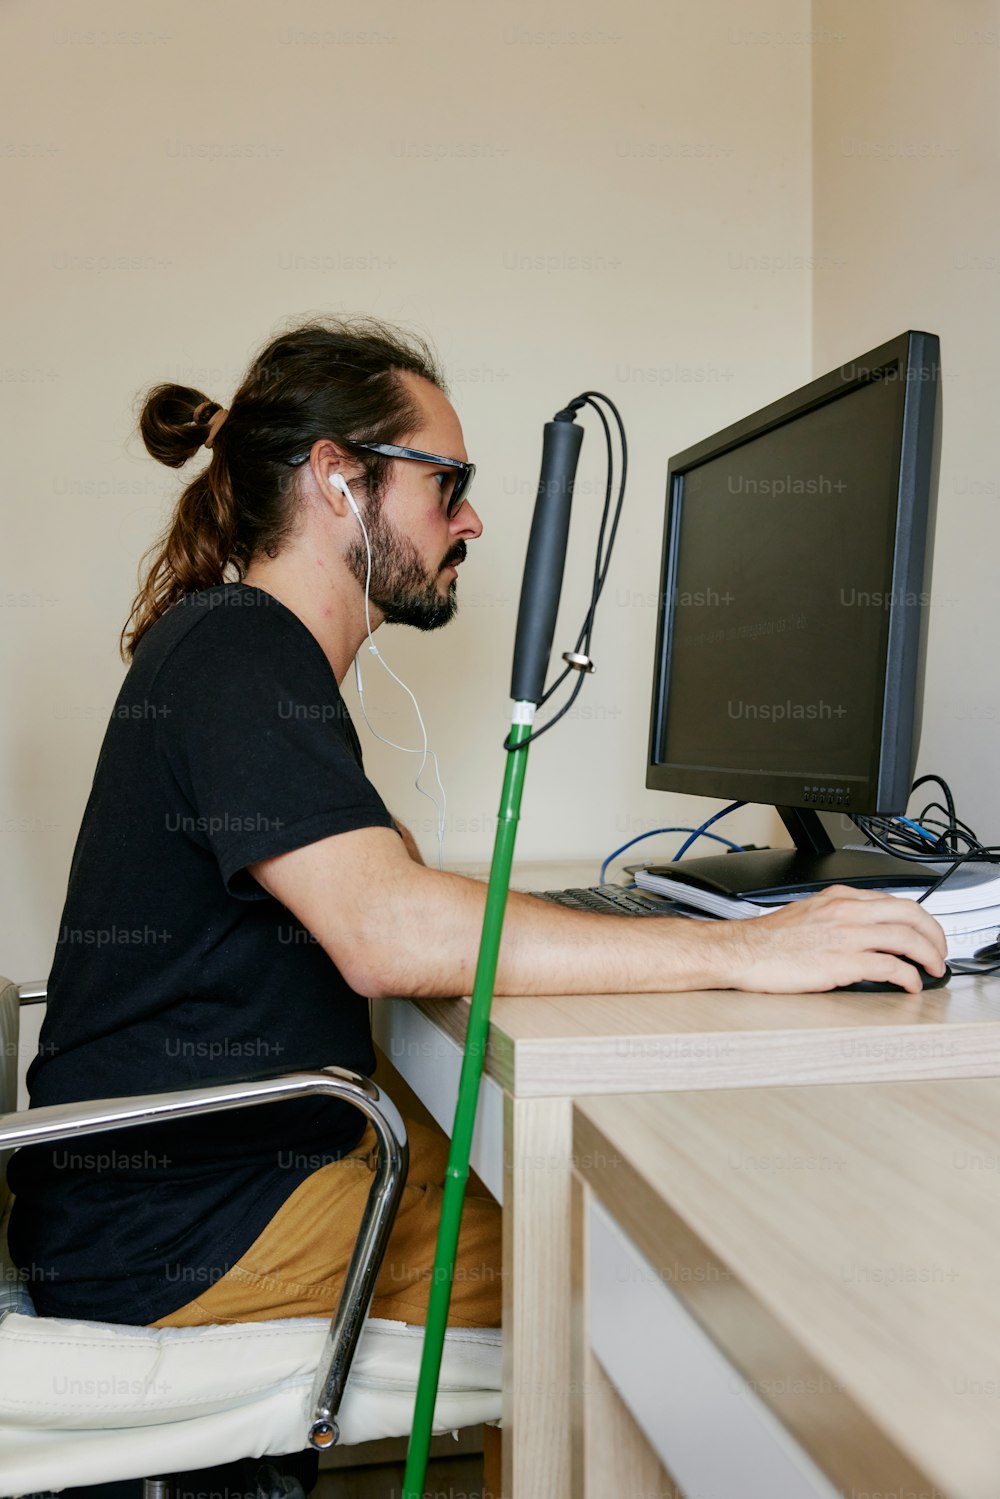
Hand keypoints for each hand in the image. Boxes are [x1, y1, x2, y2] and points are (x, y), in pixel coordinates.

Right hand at [716, 885, 948, 994]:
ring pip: (907, 938)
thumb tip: (861, 931)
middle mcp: (847, 912)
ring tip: (933, 969)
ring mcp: (846, 936)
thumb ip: (837, 916)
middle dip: (934, 933)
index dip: (918, 919)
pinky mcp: (843, 963)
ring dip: (929, 955)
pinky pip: (890, 967)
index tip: (925, 933)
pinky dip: (908, 977)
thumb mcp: (807, 913)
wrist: (743, 951)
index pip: (893, 901)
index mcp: (839, 898)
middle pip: (910, 913)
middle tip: (939, 951)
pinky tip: (910, 985)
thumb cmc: (769, 940)